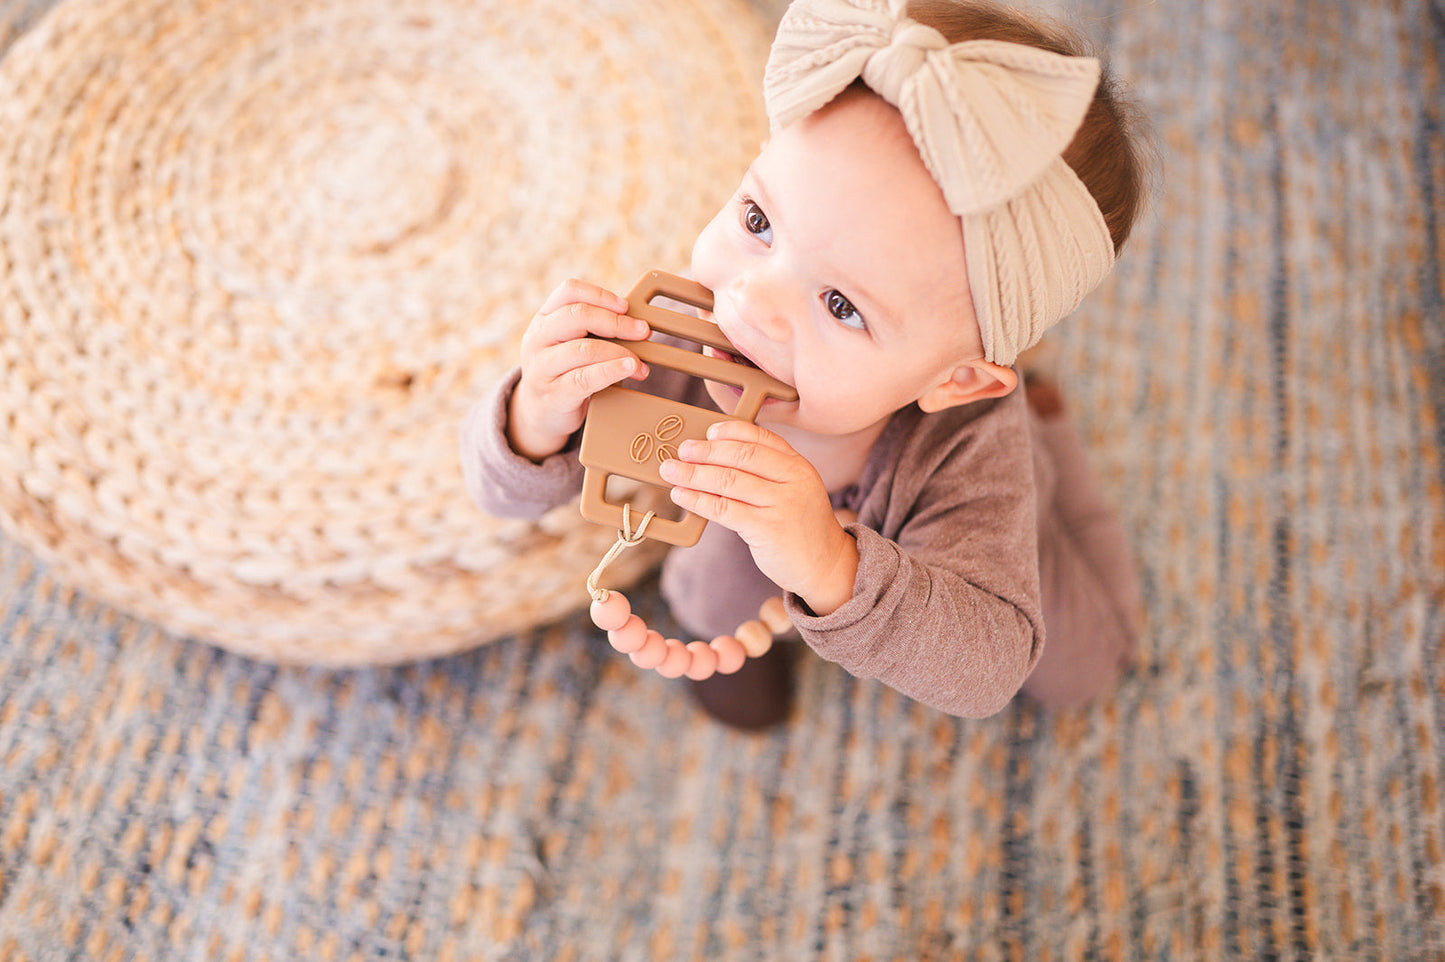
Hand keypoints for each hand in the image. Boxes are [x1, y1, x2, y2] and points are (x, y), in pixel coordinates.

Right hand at [507, 278, 651, 461]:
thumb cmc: (564, 372)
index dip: (600, 295)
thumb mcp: (568, 343)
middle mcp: (538, 338)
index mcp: (543, 318)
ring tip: (639, 362)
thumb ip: (592, 329)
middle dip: (616, 322)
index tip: (626, 307)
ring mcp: (542, 367)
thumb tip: (636, 323)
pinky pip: (585, 378)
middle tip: (642, 331)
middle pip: (577, 316)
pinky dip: (612, 371)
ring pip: (584, 349)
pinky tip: (629, 369)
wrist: (541, 414)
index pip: (569, 291)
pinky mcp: (554, 393)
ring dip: (620, 352)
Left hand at [659, 421, 858, 615]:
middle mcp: (793, 479)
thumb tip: (717, 458)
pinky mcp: (767, 529)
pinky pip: (723, 509)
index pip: (761, 437)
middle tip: (682, 450)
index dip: (731, 431)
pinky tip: (681, 495)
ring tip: (671, 470)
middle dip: (706, 451)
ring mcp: (781, 504)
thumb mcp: (796, 490)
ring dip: (693, 474)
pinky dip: (697, 499)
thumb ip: (768, 473)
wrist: (827, 565)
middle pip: (741, 456)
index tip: (709, 431)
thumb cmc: (801, 527)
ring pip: (728, 480)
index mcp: (798, 465)